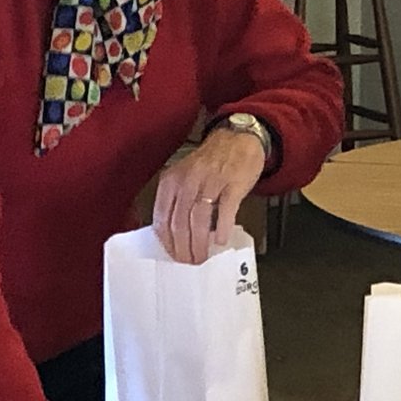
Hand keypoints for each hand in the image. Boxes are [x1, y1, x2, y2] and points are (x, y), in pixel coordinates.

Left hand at [152, 125, 266, 263]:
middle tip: (188, 262)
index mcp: (172, 180)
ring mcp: (211, 182)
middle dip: (182, 248)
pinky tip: (220, 240)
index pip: (162, 217)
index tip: (172, 255)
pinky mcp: (233, 184)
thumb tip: (174, 235)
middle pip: (179, 222)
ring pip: (198, 220)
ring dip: (198, 243)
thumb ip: (177, 200)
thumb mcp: (184, 175)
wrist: (238, 138)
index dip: (166, 241)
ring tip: (201, 257)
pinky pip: (225, 210)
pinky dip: (221, 228)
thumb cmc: (210, 162)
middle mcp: (188, 180)